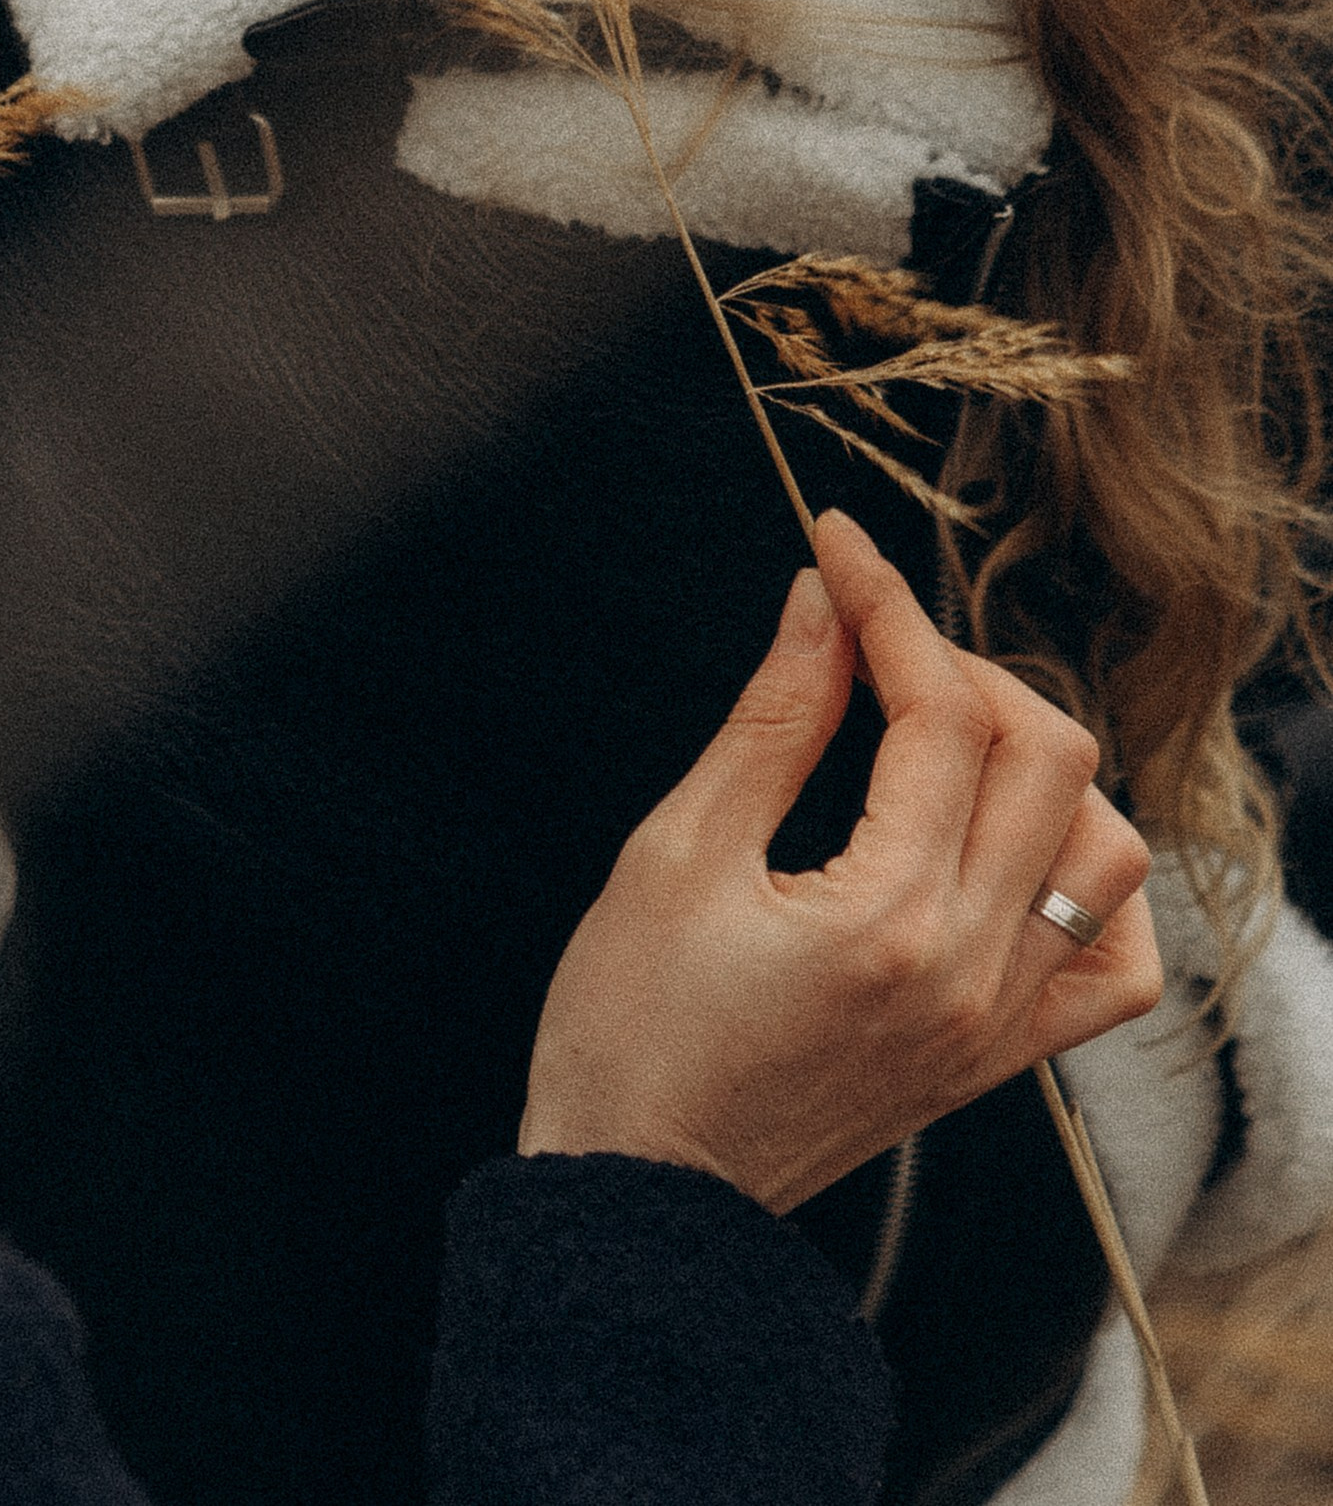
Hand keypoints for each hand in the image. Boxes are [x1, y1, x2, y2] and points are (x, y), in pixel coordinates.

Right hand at [518, 509, 1161, 1212]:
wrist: (643, 1197)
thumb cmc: (632, 1030)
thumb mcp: (675, 849)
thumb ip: (770, 719)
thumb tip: (821, 603)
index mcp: (887, 920)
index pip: (939, 713)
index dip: (887, 606)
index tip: (835, 550)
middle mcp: (970, 973)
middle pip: (1045, 758)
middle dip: (960, 666)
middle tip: (869, 642)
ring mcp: (1000, 1024)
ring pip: (1105, 849)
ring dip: (1037, 762)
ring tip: (939, 733)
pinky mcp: (1001, 1058)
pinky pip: (1116, 965)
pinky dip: (1092, 884)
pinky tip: (1014, 846)